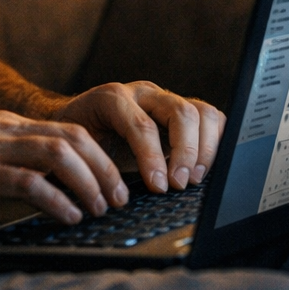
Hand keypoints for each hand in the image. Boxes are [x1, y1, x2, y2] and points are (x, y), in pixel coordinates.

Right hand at [0, 111, 128, 231]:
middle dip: (104, 169)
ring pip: (57, 155)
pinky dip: (57, 200)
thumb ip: (9, 165)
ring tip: (99, 210)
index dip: (101, 157)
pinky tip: (68, 217)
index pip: (67, 131)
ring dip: (88, 184)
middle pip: (71, 139)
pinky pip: (27, 182)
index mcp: (2, 125)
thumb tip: (53, 188)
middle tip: (119, 200)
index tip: (116, 186)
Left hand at [48, 82, 224, 194]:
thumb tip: (112, 195)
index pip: (142, 125)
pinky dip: (214, 142)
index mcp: (112, 98)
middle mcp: (143, 93)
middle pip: (180, 112)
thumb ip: (93, 164)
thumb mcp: (77, 149)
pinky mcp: (179, 110)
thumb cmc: (76, 137)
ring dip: (204, 148)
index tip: (159, 187)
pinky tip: (202, 167)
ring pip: (200, 111)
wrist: (75, 119)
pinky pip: (209, 117)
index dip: (153, 158)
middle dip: (186, 152)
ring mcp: (164, 99)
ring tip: (194, 179)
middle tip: (180, 184)